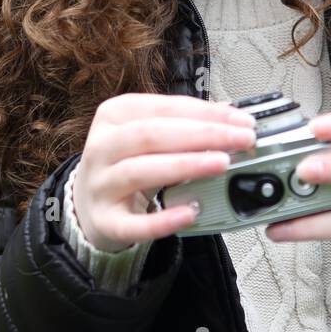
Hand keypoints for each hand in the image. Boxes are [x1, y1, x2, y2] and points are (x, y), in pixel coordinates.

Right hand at [72, 93, 256, 250]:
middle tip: (241, 140)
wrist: (89, 202)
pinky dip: (164, 219)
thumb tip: (229, 114)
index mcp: (114, 115)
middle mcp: (102, 147)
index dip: (204, 112)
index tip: (240, 120)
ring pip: (140, 171)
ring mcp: (100, 185)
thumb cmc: (127, 162)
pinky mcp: (104, 221)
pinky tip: (192, 211)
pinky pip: (134, 224)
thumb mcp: (149, 135)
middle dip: (202, 135)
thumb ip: (184, 123)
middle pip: (151, 135)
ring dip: (185, 166)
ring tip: (222, 164)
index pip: (162, 107)